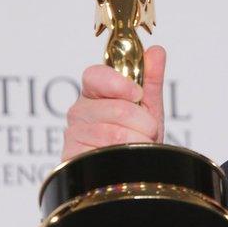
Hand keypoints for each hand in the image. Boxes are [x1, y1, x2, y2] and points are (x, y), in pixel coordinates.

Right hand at [62, 46, 166, 160]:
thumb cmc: (138, 138)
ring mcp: (73, 136)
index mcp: (95, 92)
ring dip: (139, 143)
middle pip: (116, 109)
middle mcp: (80, 111)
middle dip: (144, 123)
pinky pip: (105, 154)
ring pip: (115, 134)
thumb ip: (151, 79)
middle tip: (148, 132)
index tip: (138, 94)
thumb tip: (156, 51)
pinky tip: (123, 160)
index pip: (95, 75)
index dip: (119, 83)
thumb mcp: (149, 108)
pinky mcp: (72, 160)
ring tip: (139, 148)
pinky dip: (125, 159)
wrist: (134, 175)